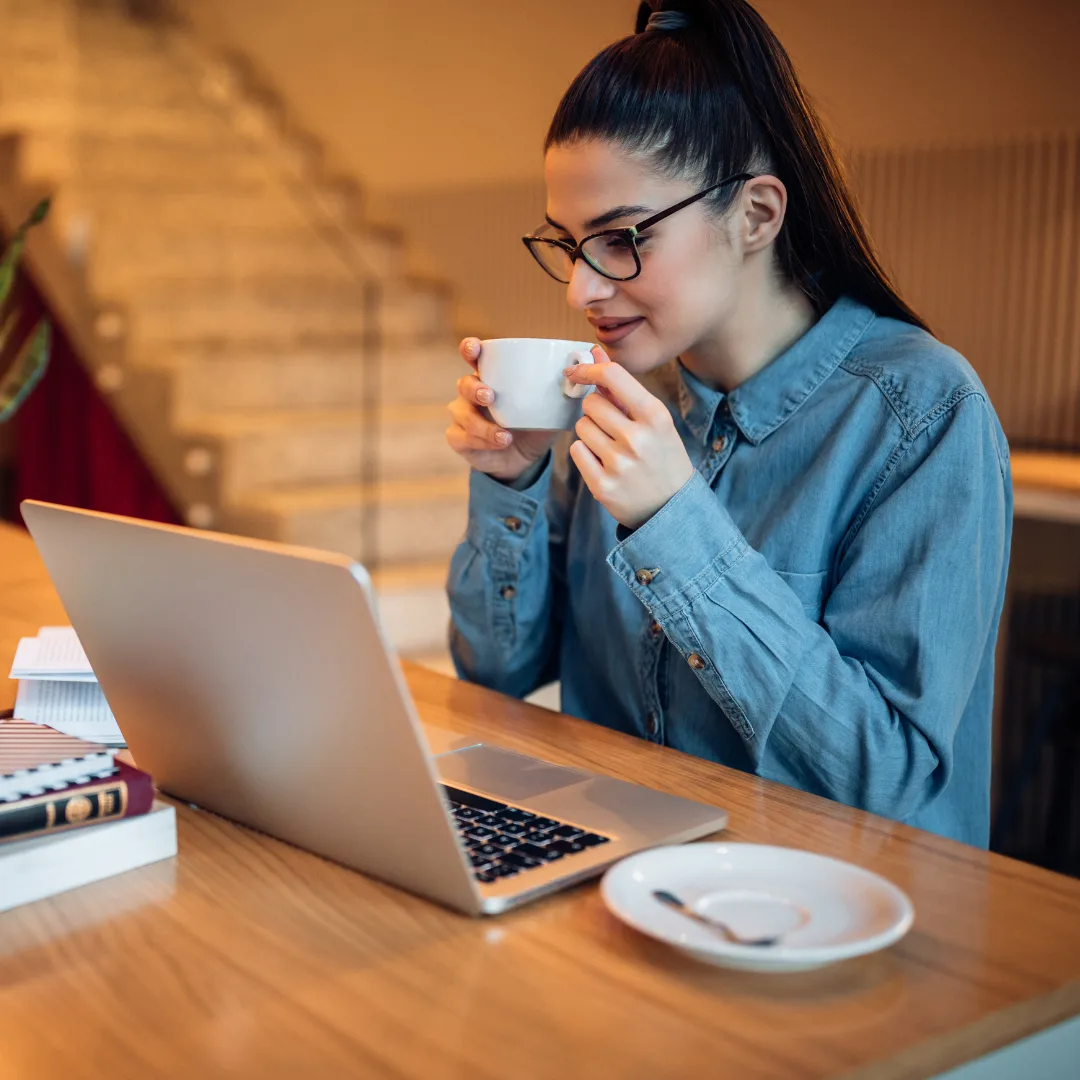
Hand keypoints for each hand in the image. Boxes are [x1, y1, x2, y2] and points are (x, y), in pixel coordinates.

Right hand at [445, 338, 558, 482]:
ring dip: (482, 424)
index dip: (470, 348)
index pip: (473, 355)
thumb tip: (596, 353)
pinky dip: (482, 441)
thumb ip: (571, 382)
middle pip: (464, 383)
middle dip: (475, 388)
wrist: (524, 459)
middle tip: (490, 396)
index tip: (475, 348)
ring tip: (504, 434)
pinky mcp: (460, 439)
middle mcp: (472, 393)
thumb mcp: (554, 404)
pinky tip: (500, 443)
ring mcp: (464, 416)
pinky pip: (462, 437)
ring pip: (462, 414)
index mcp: (492, 376)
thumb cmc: (535, 423)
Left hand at [565, 347, 694, 529]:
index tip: (578, 371)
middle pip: (591, 403)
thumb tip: (594, 353)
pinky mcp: (602, 485)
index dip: (589, 369)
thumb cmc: (662, 455)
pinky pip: (576, 451)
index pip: (612, 376)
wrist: (672, 508)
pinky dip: (585, 454)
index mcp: (655, 416)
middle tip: (611, 426)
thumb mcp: (654, 420)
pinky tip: (604, 463)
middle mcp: (637, 438)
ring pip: (581, 427)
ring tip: (611, 447)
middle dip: (595, 411)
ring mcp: (619, 464)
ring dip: (590, 433)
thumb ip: (623, 388)